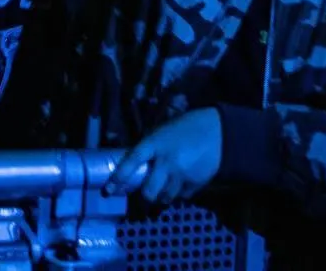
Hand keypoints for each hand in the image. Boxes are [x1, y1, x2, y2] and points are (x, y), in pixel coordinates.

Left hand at [105, 108, 222, 205]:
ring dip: (162, 197)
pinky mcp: (196, 184)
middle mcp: (166, 161)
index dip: (119, 177)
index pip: (132, 161)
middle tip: (144, 195)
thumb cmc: (185, 128)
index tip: (109, 190)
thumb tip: (134, 166)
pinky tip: (180, 185)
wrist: (217, 132)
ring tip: (162, 191)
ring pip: (165, 198)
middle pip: (149, 191)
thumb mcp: (162, 132)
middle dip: (145, 196)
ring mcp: (182, 174)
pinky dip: (178, 194)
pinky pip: (182, 197)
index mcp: (154, 143)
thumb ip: (149, 148)